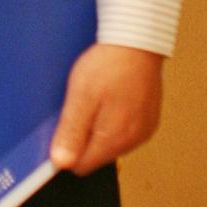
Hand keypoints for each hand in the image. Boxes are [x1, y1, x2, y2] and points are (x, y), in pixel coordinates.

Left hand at [49, 43, 163, 174]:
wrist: (137, 41)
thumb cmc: (109, 65)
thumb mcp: (81, 96)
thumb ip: (71, 132)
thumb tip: (61, 163)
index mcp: (114, 140)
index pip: (82, 165)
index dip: (66, 149)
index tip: (58, 129)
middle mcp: (133, 140)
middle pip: (96, 152)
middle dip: (82, 134)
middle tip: (78, 104)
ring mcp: (144, 129)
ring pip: (110, 140)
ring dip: (98, 124)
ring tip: (95, 95)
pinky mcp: (149, 117)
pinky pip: (124, 127)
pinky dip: (113, 116)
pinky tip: (109, 95)